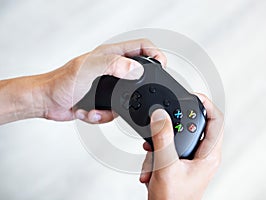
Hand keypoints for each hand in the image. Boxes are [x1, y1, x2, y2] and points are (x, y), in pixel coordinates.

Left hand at [34, 39, 165, 122]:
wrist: (47, 102)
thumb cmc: (61, 82)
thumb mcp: (87, 69)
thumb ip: (112, 65)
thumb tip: (135, 69)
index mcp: (110, 55)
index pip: (141, 47)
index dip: (155, 54)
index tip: (162, 66)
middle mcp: (112, 69)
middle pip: (139, 74)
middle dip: (139, 89)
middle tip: (135, 97)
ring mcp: (109, 85)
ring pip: (128, 98)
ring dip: (115, 108)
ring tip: (99, 108)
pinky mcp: (104, 101)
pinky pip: (115, 111)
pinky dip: (103, 115)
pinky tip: (90, 112)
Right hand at [139, 94, 223, 199]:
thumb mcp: (166, 166)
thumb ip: (163, 138)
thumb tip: (160, 115)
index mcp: (209, 155)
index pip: (216, 120)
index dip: (206, 104)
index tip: (191, 95)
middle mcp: (203, 155)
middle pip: (192, 126)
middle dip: (171, 128)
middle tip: (160, 127)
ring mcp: (192, 159)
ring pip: (176, 138)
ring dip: (160, 146)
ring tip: (153, 161)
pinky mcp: (181, 163)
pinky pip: (169, 149)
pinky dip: (157, 155)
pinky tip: (151, 168)